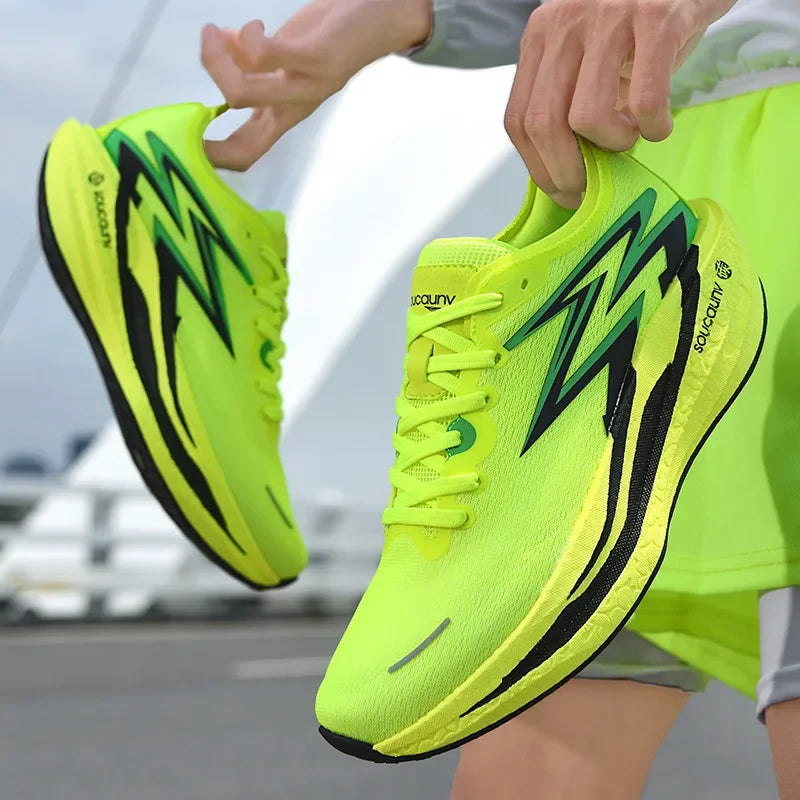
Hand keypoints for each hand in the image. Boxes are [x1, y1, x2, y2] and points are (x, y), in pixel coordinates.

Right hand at [201, 0, 431, 170]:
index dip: (215, 158)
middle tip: (202, 56)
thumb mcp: (287, 52)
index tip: (185, 141)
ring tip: (216, 31)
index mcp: (283, 112)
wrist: (383, 17)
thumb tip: (224, 43)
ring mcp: (306, 87)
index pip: (247, 153)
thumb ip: (255, 57)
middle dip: (205, 119)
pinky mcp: (318, 60)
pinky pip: (267, 57)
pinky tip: (253, 27)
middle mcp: (294, 108)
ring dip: (217, 59)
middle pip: (244, 144)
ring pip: (243, 94)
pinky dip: (249, 38)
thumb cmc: (332, 35)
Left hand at [504, 0, 737, 207]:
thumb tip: (567, 169)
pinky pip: (645, 99)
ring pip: (586, 116)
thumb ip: (570, 98)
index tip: (562, 190)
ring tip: (631, 137)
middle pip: (543, 124)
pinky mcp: (658, 17)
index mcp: (541, 36)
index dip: (538, 167)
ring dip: (611, 145)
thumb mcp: (590, 51)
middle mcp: (565, 25)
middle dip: (567, 171)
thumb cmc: (639, 19)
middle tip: (594, 185)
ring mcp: (609, 18)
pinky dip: (653, 127)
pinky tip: (660, 126)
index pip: (518, 119)